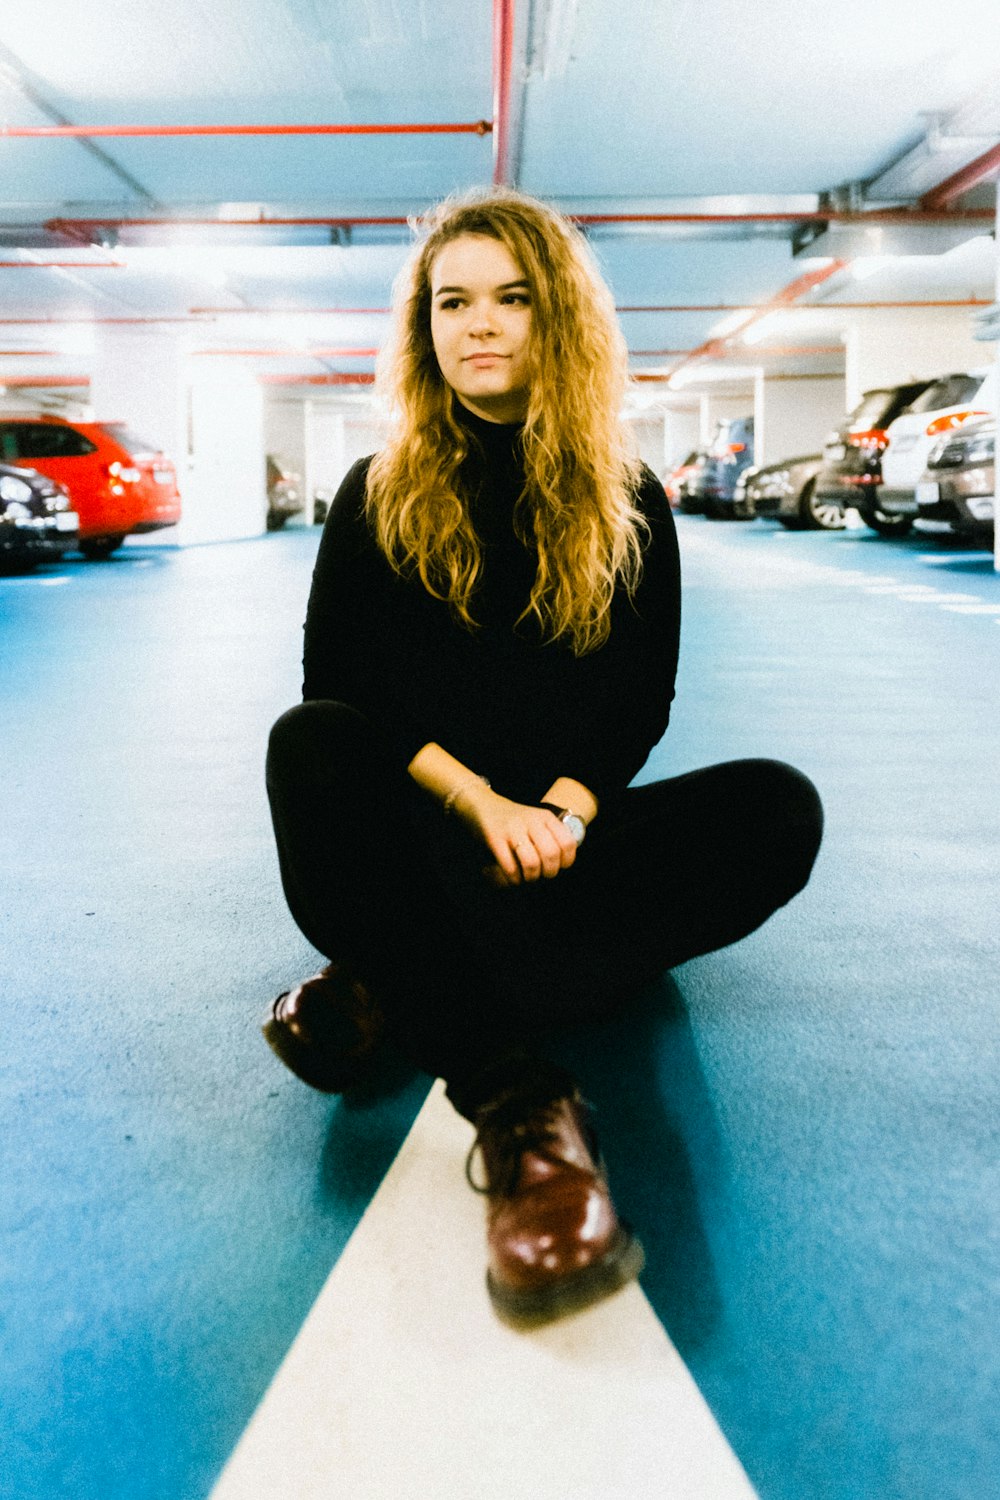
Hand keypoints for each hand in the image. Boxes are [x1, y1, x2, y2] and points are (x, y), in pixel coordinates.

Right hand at [451, 781, 580, 886]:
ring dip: (531, 877)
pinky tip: (513, 878)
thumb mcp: (535, 821)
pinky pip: (510, 867)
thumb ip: (550, 837)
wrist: (482, 805)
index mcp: (545, 817)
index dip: (566, 861)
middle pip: (551, 854)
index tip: (557, 867)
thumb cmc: (512, 820)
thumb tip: (561, 864)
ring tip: (527, 878)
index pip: (568, 843)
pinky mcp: (495, 838)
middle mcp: (531, 821)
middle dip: (548, 873)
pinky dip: (514, 879)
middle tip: (541, 876)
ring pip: (532, 863)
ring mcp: (512, 829)